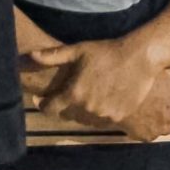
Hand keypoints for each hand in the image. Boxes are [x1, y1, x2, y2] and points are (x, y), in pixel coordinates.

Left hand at [29, 38, 167, 125]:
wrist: (139, 58)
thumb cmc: (106, 51)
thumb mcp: (78, 50)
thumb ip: (52, 56)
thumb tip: (30, 56)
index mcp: (74, 93)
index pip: (50, 109)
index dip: (45, 104)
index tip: (44, 100)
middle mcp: (87, 108)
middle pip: (68, 113)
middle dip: (67, 105)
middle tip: (74, 91)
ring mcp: (104, 115)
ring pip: (86, 118)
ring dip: (85, 109)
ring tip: (91, 93)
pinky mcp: (119, 118)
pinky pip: (103, 119)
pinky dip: (101, 112)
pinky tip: (105, 97)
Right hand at [113, 69, 169, 141]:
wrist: (115, 91)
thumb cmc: (139, 75)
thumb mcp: (162, 69)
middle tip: (157, 99)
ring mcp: (160, 127)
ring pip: (167, 126)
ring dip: (162, 119)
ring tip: (149, 110)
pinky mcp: (146, 136)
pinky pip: (153, 133)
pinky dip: (149, 127)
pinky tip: (140, 118)